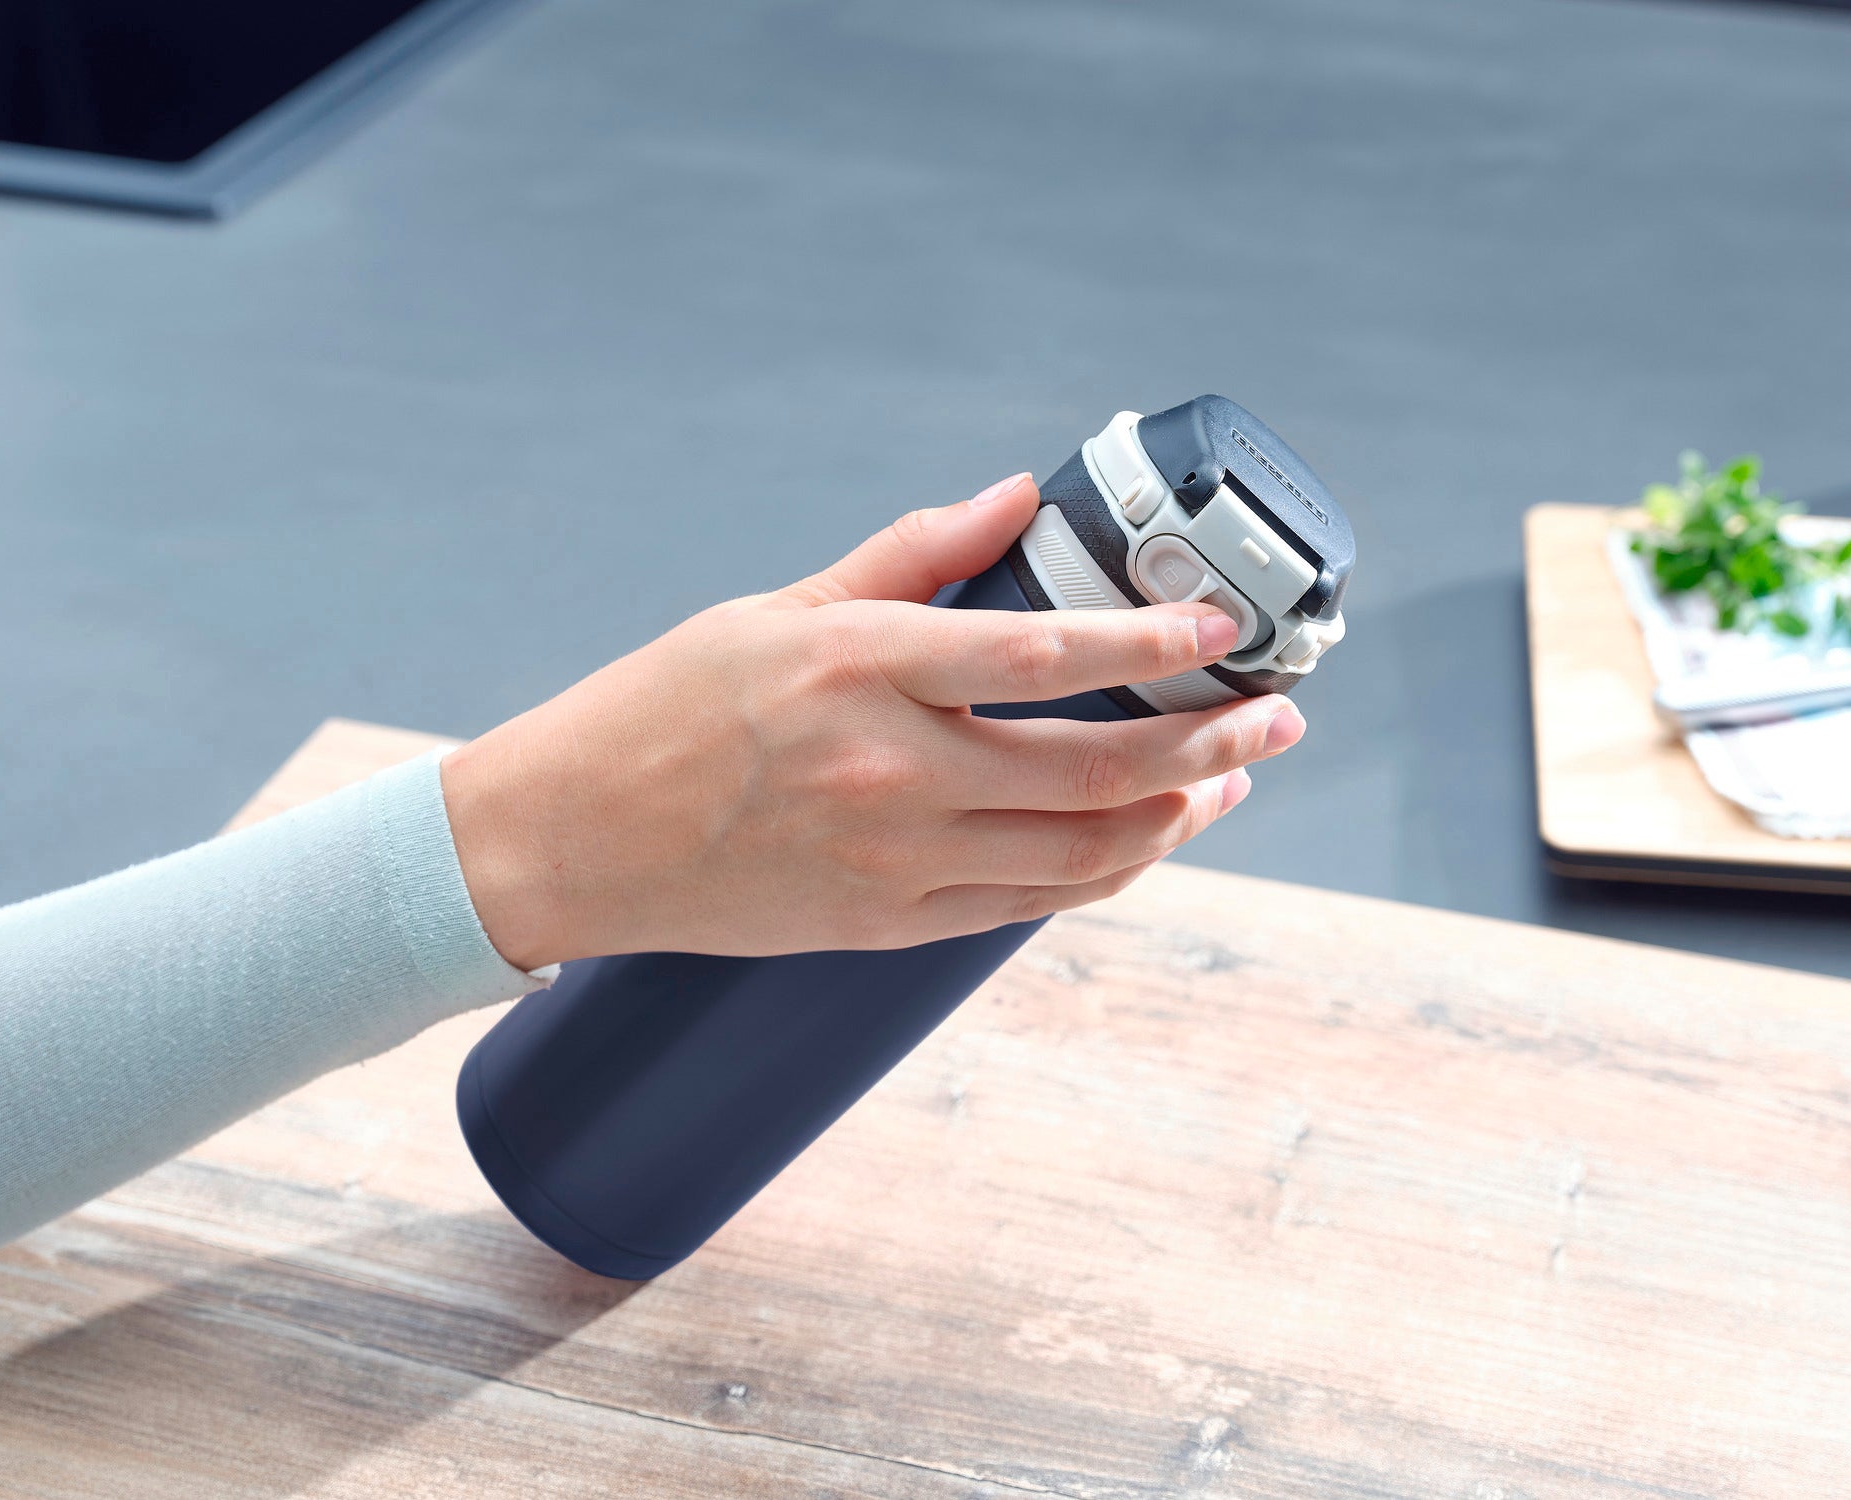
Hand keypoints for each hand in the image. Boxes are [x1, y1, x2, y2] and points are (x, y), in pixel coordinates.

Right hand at [440, 473, 1305, 969]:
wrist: (572, 841)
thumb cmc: (664, 710)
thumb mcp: (776, 607)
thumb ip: (907, 554)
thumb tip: (1012, 495)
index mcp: (860, 670)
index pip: (1043, 656)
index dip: (1152, 642)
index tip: (1223, 627)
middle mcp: (889, 773)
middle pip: (1094, 769)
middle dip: (1210, 742)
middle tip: (1277, 715)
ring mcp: (893, 862)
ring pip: (1081, 853)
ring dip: (1177, 815)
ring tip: (1231, 775)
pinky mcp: (888, 924)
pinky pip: (1029, 903)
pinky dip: (1104, 871)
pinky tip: (1145, 836)